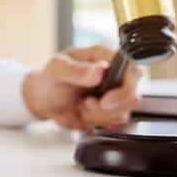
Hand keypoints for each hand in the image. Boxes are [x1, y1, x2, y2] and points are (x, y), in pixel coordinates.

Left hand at [22, 45, 143, 129]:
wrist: (45, 100)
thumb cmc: (51, 79)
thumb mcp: (57, 70)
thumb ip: (77, 70)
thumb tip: (101, 69)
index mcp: (104, 55)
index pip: (130, 68)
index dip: (122, 88)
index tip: (103, 101)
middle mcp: (116, 71)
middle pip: (132, 93)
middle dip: (109, 107)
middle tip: (86, 104)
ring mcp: (117, 91)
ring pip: (125, 110)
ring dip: (100, 115)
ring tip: (82, 106)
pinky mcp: (114, 108)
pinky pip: (118, 121)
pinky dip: (99, 121)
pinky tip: (86, 113)